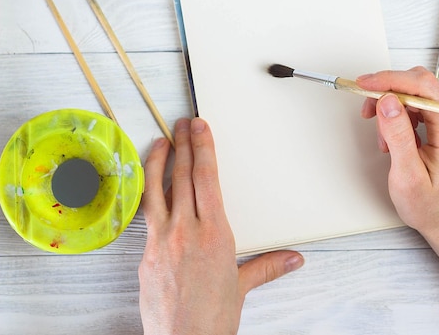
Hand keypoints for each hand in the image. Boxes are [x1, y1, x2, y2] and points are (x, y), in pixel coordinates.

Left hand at [139, 118, 303, 334]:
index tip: (200, 128)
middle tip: (181, 123)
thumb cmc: (212, 318)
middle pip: (184, 177)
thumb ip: (267, 267)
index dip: (203, 149)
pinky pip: (145, 215)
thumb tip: (293, 260)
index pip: (208, 179)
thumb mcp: (242, 287)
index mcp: (215, 234)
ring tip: (160, 142)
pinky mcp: (145, 254)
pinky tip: (148, 185)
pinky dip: (147, 193)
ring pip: (158, 190)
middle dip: (184, 145)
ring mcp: (162, 241)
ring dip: (159, 162)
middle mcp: (187, 231)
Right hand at [357, 67, 438, 239]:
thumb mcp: (407, 177)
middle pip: (421, 83)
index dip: (389, 80)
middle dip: (388, 92)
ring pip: (419, 91)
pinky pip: (423, 103)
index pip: (422, 87)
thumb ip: (398, 137)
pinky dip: (402, 113)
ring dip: (394, 106)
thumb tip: (388, 102)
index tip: (364, 84)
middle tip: (367, 111)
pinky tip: (395, 135)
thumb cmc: (432, 206)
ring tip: (384, 138)